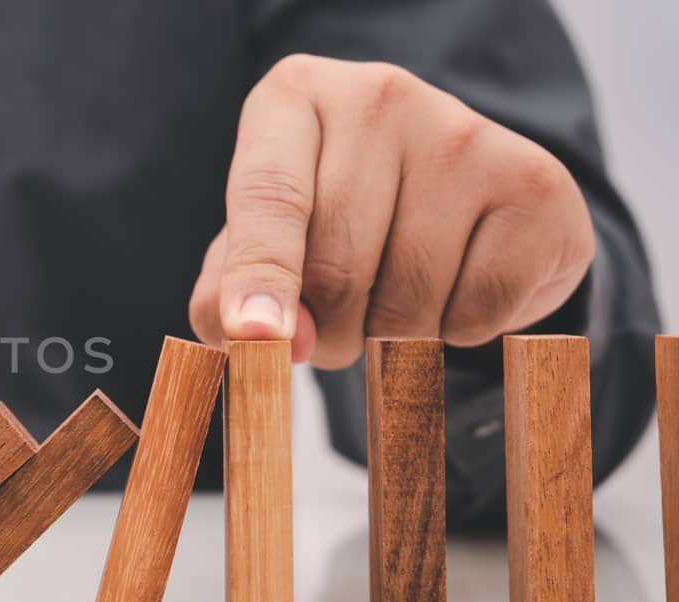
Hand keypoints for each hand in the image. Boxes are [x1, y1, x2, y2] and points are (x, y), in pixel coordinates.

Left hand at [189, 55, 593, 367]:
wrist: (457, 196)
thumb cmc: (332, 221)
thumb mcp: (260, 243)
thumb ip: (228, 294)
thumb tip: (264, 339)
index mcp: (294, 99)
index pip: (269, 196)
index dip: (259, 274)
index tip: (253, 335)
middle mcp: (379, 98)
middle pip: (336, 266)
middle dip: (326, 331)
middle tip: (332, 326)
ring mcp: (464, 134)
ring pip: (407, 301)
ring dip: (389, 340)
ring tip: (394, 296)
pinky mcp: (536, 186)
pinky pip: (477, 313)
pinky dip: (457, 332)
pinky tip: (457, 284)